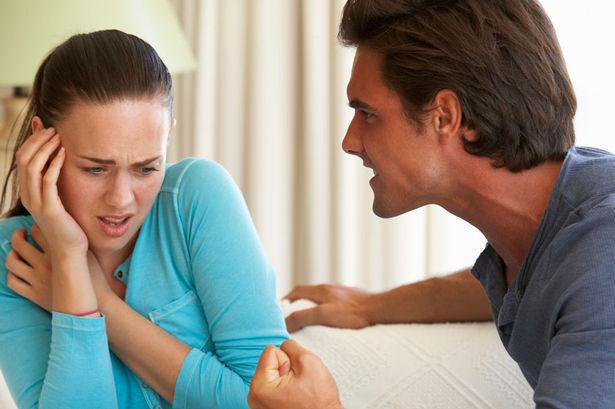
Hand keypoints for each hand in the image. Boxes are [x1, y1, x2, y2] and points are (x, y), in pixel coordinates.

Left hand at [7, 225, 116, 310]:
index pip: (38, 231)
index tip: (39, 225)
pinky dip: (11, 275)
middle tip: (21, 233)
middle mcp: (44, 263)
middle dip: (18, 235)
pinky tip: (17, 271)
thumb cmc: (95, 277)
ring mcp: (37, 279)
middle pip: (20, 244)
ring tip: (16, 251)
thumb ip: (76, 241)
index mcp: (58, 252)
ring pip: (12, 262)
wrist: (96, 302)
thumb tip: (68, 228)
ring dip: (11, 254)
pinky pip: (13, 282)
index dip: (36, 225)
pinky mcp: (34, 294)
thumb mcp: (89, 254)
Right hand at [15, 121, 87, 259]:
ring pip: (32, 167)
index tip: (44, 126)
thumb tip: (58, 159)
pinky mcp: (51, 208)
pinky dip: (55, 164)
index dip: (31, 140)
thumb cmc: (68, 223)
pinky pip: (48, 181)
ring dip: (45, 148)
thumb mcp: (58, 198)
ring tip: (58, 137)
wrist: (70, 250)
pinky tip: (64, 153)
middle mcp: (28, 196)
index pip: (22, 159)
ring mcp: (37, 203)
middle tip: (53, 129)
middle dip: (37, 140)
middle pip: (23, 159)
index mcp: (28, 192)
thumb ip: (54, 181)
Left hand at [248, 340, 341, 408]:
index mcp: (259, 386)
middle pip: (270, 362)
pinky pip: (275, 384)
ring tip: (297, 392)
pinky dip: (285, 388)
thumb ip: (291, 346)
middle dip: (286, 369)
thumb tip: (283, 346)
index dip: (288, 360)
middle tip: (298, 386)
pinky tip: (294, 399)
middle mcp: (253, 396)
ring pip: (274, 372)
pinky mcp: (265, 407)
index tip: (296, 377)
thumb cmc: (319, 399)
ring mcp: (258, 403)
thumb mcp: (308, 361)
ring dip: (287, 378)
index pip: (271, 351)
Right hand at [283, 284, 373, 331]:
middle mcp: (330, 289)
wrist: (378, 309)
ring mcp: (341, 293)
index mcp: (321, 290)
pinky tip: (331, 318)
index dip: (287, 299)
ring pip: (322, 297)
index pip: (298, 291)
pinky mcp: (352, 299)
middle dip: (298, 301)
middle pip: (309, 292)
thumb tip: (285, 322)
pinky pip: (334, 302)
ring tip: (310, 317)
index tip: (280, 308)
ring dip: (312, 304)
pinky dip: (326, 308)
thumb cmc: (353, 312)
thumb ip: (303, 317)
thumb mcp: (323, 315)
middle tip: (292, 313)